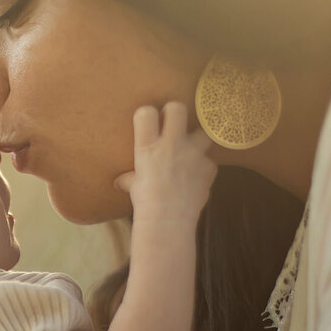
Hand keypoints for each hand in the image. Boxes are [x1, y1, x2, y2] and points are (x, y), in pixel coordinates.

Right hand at [115, 102, 215, 224]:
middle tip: (172, 124)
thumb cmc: (145, 203)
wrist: (167, 221)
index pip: (147, 112)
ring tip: (190, 152)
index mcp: (148, 146)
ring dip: (197, 140)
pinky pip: (209, 162)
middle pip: (177, 108)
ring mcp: (193, 154)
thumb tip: (121, 181)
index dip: (148, 115)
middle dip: (175, 113)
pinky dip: (203, 169)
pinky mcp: (208, 168)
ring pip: (203, 133)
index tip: (150, 122)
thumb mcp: (133, 187)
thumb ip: (131, 178)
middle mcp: (171, 144)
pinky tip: (196, 180)